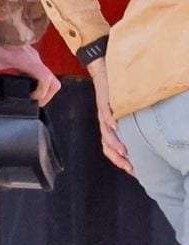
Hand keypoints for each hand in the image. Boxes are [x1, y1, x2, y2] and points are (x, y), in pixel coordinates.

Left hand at [0, 35, 60, 105]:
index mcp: (25, 59)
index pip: (46, 79)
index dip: (42, 93)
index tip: (30, 100)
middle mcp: (33, 58)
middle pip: (53, 80)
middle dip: (46, 95)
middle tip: (32, 104)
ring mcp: (32, 56)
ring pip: (48, 76)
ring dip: (43, 89)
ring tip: (28, 99)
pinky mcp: (29, 56)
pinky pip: (40, 72)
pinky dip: (38, 83)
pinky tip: (23, 88)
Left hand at [88, 57, 133, 174]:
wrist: (102, 74)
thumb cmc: (114, 95)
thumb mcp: (121, 112)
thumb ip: (127, 124)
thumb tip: (142, 137)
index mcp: (108, 128)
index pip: (110, 149)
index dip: (118, 160)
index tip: (131, 170)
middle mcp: (104, 123)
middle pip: (107, 145)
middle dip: (117, 157)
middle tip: (129, 166)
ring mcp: (103, 113)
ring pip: (106, 132)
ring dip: (115, 142)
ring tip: (124, 152)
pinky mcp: (104, 102)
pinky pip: (106, 113)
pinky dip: (110, 120)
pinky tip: (117, 127)